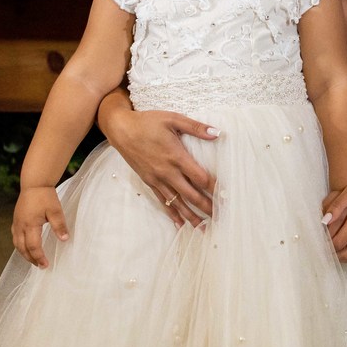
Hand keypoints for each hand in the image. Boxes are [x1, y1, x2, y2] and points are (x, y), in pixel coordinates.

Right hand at [13, 186, 66, 267]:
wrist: (34, 183)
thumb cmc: (45, 196)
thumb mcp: (55, 210)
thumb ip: (59, 225)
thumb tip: (64, 239)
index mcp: (30, 225)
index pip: (33, 246)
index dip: (39, 257)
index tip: (45, 265)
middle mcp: (20, 226)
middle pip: (22, 248)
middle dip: (31, 259)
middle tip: (40, 265)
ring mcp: (16, 223)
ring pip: (17, 244)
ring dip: (24, 253)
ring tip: (33, 259)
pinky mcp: (16, 219)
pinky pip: (15, 237)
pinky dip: (20, 245)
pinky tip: (25, 246)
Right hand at [102, 106, 217, 226]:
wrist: (121, 130)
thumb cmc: (148, 122)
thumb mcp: (174, 119)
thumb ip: (196, 127)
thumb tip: (217, 132)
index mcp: (176, 156)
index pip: (200, 177)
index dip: (214, 187)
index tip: (225, 195)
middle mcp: (167, 172)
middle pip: (190, 194)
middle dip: (206, 206)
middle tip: (220, 217)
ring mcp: (157, 179)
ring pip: (177, 202)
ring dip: (190, 215)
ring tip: (203, 227)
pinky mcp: (149, 182)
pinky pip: (162, 200)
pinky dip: (172, 212)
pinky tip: (179, 223)